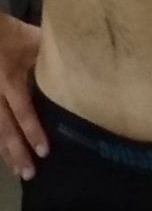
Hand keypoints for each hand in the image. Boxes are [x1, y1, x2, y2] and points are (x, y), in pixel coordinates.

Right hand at [0, 15, 48, 177]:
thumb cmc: (10, 35)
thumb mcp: (34, 41)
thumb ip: (52, 56)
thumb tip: (85, 63)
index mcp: (11, 83)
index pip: (22, 111)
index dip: (32, 131)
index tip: (44, 151)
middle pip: (6, 129)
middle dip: (17, 152)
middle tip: (30, 174)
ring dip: (6, 153)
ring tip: (17, 173)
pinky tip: (4, 158)